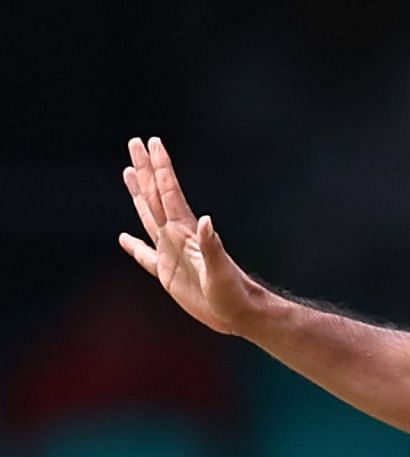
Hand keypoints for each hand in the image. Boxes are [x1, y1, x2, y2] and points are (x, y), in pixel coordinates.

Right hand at [118, 137, 261, 335]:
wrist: (239, 314)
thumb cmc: (234, 293)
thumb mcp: (221, 270)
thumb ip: (212, 246)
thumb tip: (206, 221)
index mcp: (186, 232)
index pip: (169, 192)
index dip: (160, 168)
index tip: (152, 143)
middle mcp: (176, 236)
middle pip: (155, 195)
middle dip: (145, 168)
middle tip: (135, 142)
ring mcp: (171, 252)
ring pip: (148, 216)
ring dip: (138, 194)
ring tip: (129, 172)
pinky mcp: (167, 273)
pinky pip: (145, 255)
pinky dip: (133, 246)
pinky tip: (123, 238)